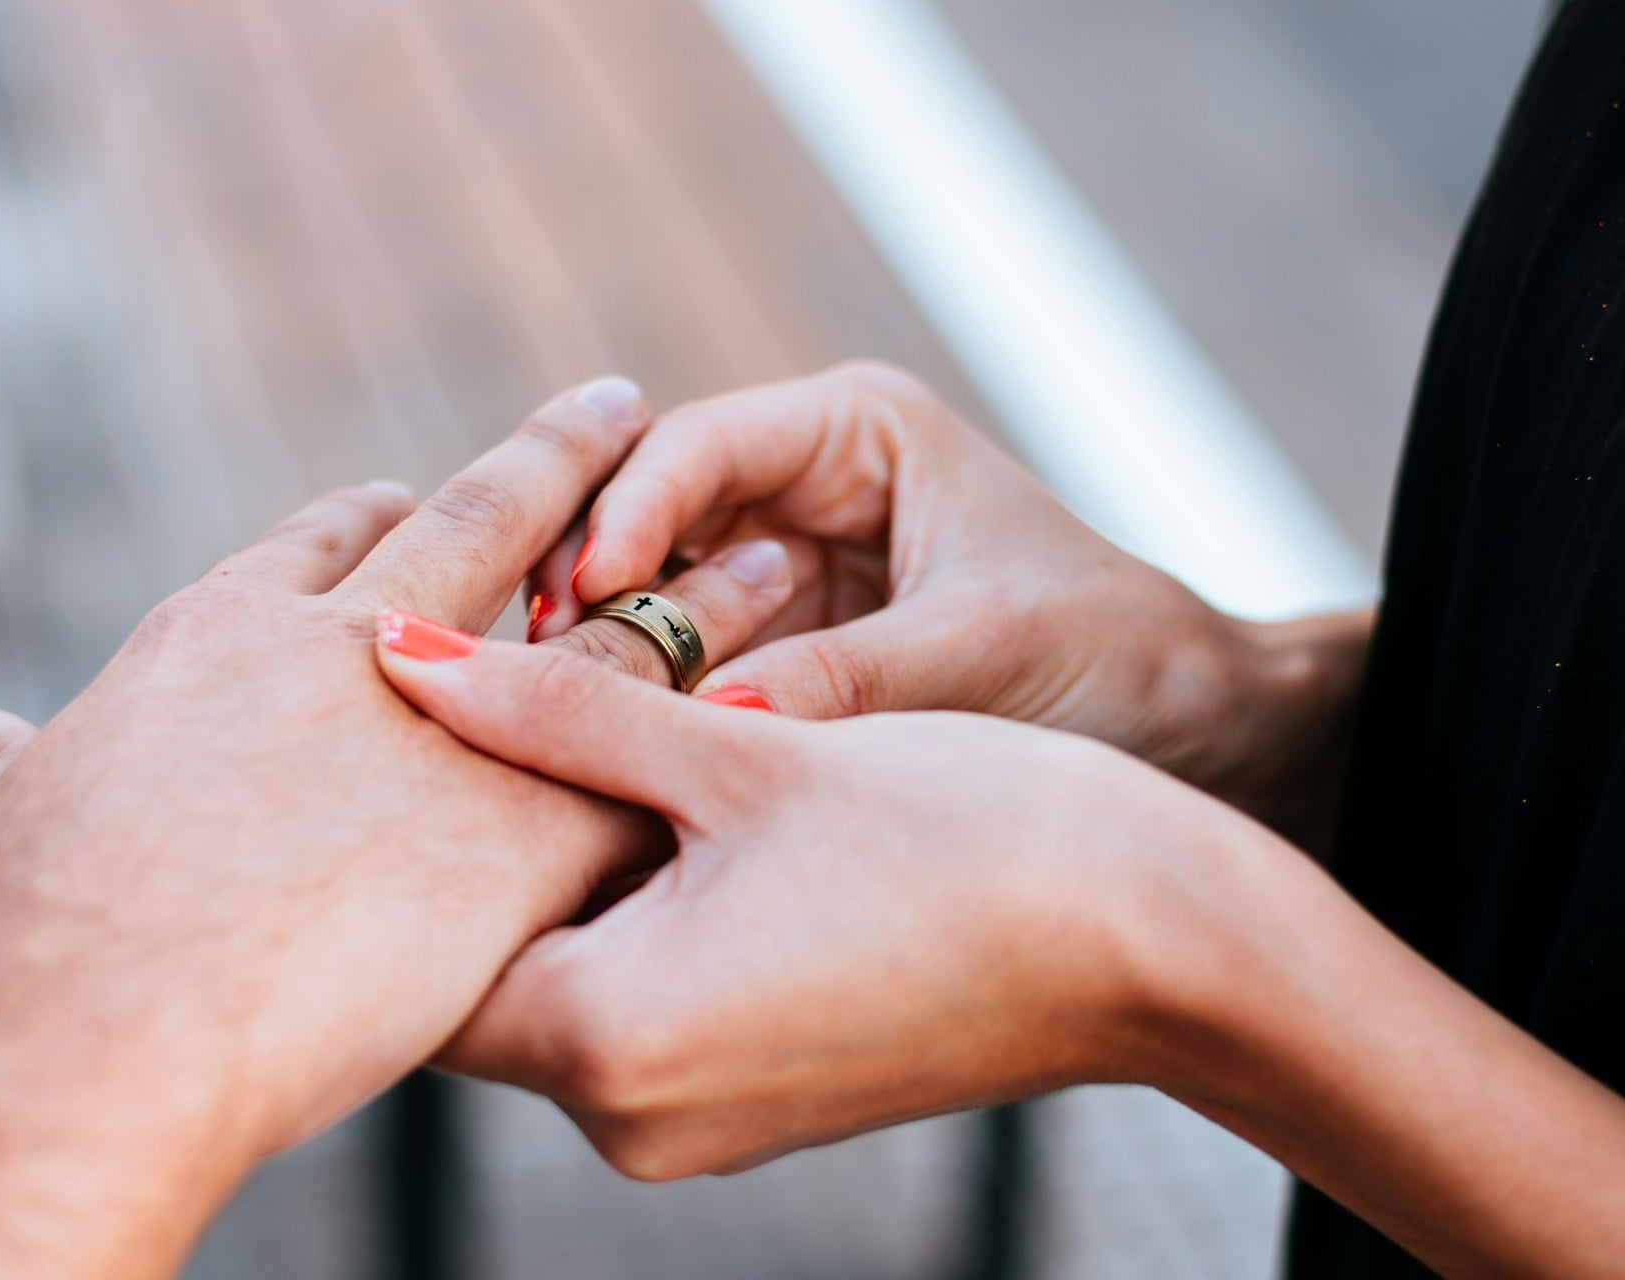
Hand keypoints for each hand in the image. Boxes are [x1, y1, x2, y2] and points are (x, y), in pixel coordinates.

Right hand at [0, 378, 795, 1279]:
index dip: (383, 514)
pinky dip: (712, 724)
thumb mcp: (16, 818)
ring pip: (602, 623)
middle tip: (623, 407)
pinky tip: (777, 703)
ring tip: (766, 542)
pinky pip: (645, 759)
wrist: (110, 1004)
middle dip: (561, 466)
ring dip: (685, 583)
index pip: (327, 541)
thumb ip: (5, 768)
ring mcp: (452, 724)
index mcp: (233, 632)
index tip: (419, 491)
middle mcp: (354, 645)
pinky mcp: (527, 823)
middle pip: (481, 526)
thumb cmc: (43, 926)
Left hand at [372, 625, 1267, 1178]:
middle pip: (487, 960)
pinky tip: (674, 804)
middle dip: (487, 828)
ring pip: (565, 974)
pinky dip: (635, 907)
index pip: (419, 940)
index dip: (407, 810)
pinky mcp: (748, 1104)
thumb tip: (403, 652)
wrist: (1160, 942)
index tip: (417, 705)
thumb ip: (558, 704)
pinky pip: (638, 1003)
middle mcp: (632, 1121)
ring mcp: (693, 1125)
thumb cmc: (972, 837)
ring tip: (589, 725)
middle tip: (495, 688)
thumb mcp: (746, 749)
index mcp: (609, 1045)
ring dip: (570, 859)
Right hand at [528, 362, 1371, 843]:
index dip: (629, 511)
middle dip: (588, 585)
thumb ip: (843, 683)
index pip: (698, 447)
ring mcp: (779, 580)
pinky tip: (606, 757)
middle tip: (531, 662)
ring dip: (607, 653)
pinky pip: (688, 675)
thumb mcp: (980, 653)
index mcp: (852, 435)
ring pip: (650, 601)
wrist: (1198, 736)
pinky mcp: (779, 661)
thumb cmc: (1116, 656)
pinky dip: (650, 709)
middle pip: (646, 519)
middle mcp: (799, 494)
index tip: (583, 590)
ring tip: (550, 714)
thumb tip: (705, 727)